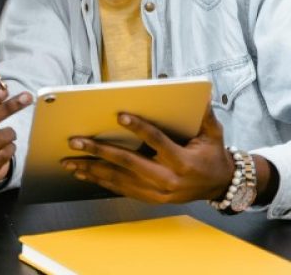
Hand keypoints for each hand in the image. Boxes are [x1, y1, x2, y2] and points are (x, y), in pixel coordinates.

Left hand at [61, 109, 233, 203]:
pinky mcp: (151, 199)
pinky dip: (101, 181)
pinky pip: (121, 190)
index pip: (158, 142)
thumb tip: (198, 91)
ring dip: (93, 169)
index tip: (119, 116)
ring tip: (70, 161)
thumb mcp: (214, 133)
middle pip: (128, 163)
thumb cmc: (213, 155)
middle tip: (76, 142)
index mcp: (183, 161)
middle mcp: (168, 180)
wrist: (220, 186)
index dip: (139, 128)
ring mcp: (158, 193)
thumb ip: (204, 114)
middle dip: (99, 151)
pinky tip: (85, 174)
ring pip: (119, 180)